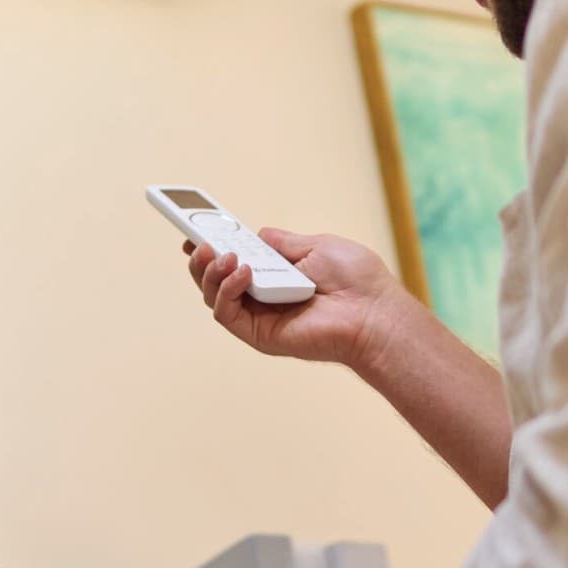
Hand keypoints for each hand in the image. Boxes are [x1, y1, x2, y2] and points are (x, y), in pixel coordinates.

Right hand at [186, 228, 410, 368]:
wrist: (374, 313)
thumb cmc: (357, 282)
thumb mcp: (317, 246)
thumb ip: (283, 243)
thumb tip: (259, 235)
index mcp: (277, 277)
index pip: (236, 263)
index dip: (212, 248)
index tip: (194, 232)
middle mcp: (264, 298)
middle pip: (216, 281)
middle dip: (202, 260)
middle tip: (199, 243)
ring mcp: (260, 318)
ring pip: (214, 297)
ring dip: (210, 273)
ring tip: (225, 256)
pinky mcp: (259, 335)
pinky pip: (226, 314)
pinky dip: (226, 290)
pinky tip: (243, 273)